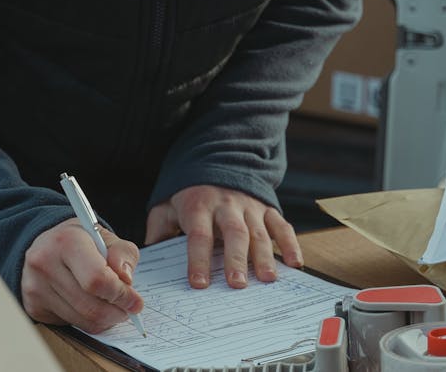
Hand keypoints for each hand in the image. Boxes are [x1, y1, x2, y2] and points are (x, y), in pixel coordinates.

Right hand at [21, 218, 143, 333]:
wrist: (46, 245)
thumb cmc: (80, 241)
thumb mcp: (105, 237)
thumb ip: (123, 254)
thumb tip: (126, 281)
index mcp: (66, 241)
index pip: (97, 279)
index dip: (121, 294)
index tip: (135, 301)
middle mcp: (45, 264)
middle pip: (90, 306)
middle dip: (117, 312)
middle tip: (128, 309)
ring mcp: (36, 288)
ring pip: (82, 320)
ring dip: (105, 320)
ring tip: (113, 308)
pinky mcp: (34, 307)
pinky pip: (70, 325)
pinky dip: (88, 321)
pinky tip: (91, 306)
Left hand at [145, 185, 302, 289]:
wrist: (217, 159)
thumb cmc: (189, 194)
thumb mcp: (167, 205)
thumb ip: (158, 228)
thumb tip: (149, 255)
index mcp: (199, 207)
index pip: (198, 235)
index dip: (198, 260)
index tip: (198, 283)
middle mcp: (226, 206)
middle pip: (233, 234)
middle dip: (236, 260)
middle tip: (237, 285)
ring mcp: (249, 207)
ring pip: (258, 232)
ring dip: (264, 256)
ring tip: (267, 279)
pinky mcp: (267, 208)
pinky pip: (281, 225)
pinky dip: (290, 243)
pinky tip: (295, 263)